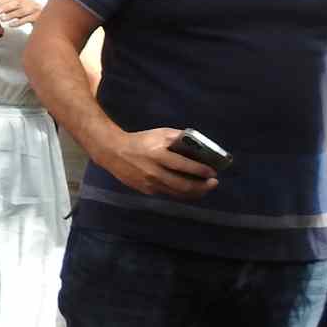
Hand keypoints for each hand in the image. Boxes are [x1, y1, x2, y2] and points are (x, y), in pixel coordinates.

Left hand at [0, 0, 41, 26]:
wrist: (43, 16)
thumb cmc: (26, 11)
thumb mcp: (17, 5)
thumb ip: (7, 5)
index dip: (3, 0)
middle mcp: (29, 1)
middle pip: (16, 3)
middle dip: (5, 7)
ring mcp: (34, 9)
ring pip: (21, 11)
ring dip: (10, 15)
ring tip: (2, 19)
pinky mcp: (38, 17)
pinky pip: (27, 19)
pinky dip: (18, 22)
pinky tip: (11, 25)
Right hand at [101, 127, 218, 199]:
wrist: (113, 152)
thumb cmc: (140, 141)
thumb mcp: (159, 133)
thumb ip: (178, 137)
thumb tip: (199, 144)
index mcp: (158, 155)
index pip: (184, 166)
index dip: (201, 170)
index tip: (213, 172)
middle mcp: (154, 172)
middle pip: (183, 185)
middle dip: (202, 186)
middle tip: (214, 183)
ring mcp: (150, 183)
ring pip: (177, 193)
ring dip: (194, 192)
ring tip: (204, 189)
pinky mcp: (146, 190)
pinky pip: (167, 193)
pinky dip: (180, 192)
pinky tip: (187, 189)